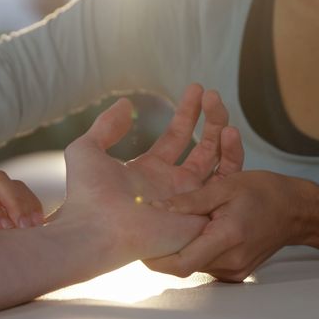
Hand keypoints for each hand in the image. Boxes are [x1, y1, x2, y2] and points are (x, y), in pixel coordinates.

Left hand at [51, 84, 244, 259]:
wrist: (96, 229)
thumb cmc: (87, 194)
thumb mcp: (87, 149)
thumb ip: (106, 126)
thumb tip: (125, 105)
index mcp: (149, 171)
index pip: (176, 138)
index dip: (187, 113)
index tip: (196, 89)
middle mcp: (171, 185)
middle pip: (201, 148)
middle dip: (210, 119)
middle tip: (213, 93)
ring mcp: (187, 199)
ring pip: (217, 163)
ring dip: (223, 133)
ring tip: (221, 105)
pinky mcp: (199, 212)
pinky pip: (224, 184)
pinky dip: (231, 156)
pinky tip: (230, 131)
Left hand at [146, 170, 318, 281]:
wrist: (298, 211)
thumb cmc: (265, 193)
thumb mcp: (226, 185)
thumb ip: (190, 200)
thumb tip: (156, 207)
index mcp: (227, 238)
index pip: (181, 263)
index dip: (156, 259)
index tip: (142, 246)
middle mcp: (230, 260)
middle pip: (185, 265)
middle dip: (166, 250)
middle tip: (152, 232)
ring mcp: (235, 270)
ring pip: (195, 265)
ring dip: (182, 249)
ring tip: (172, 228)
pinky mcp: (236, 271)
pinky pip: (207, 264)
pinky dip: (197, 250)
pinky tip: (195, 233)